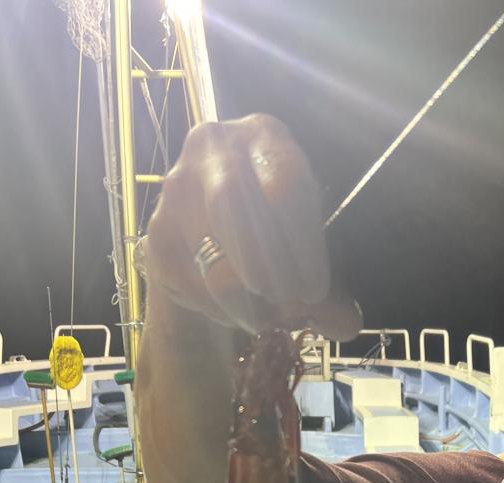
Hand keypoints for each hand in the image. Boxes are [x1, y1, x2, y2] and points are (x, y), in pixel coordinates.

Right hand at [143, 114, 359, 338]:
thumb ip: (333, 290)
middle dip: (270, 270)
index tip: (315, 290)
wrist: (211, 243)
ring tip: (271, 314)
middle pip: (235, 209)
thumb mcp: (310, 251)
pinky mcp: (157, 237)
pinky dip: (226, 313)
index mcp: (263, 136)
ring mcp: (176, 190)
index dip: (303, 246)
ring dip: (251, 305)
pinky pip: (196, 288)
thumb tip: (345, 325)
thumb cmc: (274, 234)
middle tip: (293, 304)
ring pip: (215, 263)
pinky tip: (239, 309)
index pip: (283, 183)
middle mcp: (212, 148)